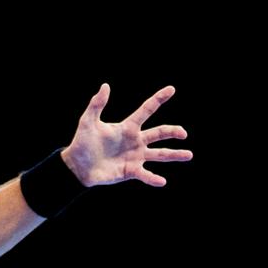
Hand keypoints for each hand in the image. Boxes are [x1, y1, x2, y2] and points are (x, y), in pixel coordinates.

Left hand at [61, 85, 192, 187]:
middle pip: (159, 133)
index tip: (171, 89)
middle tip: (184, 134)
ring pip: (160, 154)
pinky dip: (153, 179)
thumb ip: (97, 105)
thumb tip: (105, 86)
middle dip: (172, 132)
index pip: (146, 110)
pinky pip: (145, 175)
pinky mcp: (131, 171)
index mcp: (128, 127)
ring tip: (189, 155)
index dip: (158, 99)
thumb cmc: (82, 142)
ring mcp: (135, 157)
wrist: (77, 167)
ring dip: (174, 155)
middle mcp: (135, 141)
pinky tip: (162, 181)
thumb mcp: (88, 121)